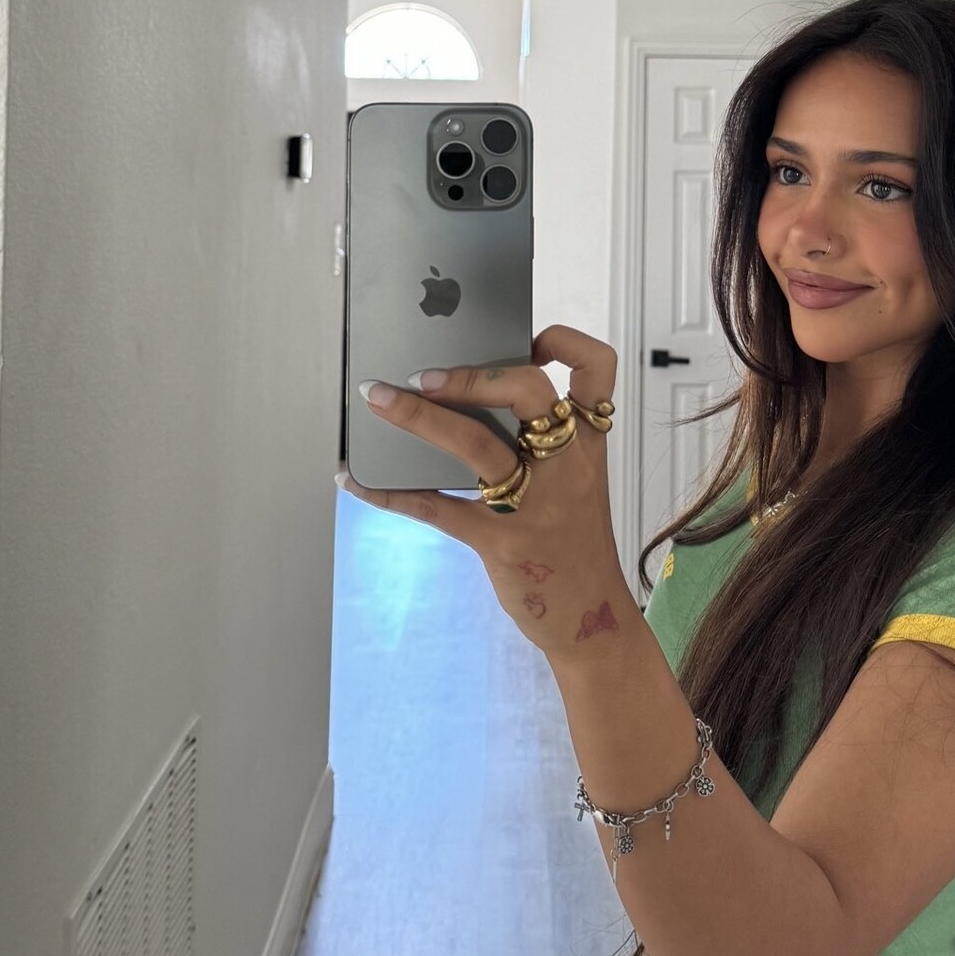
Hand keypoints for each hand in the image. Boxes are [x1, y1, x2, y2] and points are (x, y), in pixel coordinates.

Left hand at [339, 324, 632, 661]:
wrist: (590, 616)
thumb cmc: (576, 546)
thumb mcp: (578, 484)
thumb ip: (542, 445)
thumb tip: (467, 402)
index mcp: (587, 445)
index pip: (596, 370)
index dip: (564, 342)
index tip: (530, 339)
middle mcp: (566, 466)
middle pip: (529, 392)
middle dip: (473, 374)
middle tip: (426, 374)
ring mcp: (535, 503)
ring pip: (474, 443)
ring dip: (418, 417)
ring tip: (379, 400)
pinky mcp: (501, 541)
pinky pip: (435, 507)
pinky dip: (389, 491)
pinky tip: (357, 481)